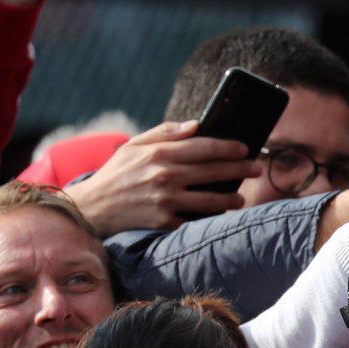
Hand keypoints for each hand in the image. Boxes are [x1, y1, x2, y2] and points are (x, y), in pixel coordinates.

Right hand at [64, 120, 256, 234]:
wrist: (92, 208)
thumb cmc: (116, 174)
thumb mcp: (134, 146)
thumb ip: (165, 133)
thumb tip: (196, 125)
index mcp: (159, 154)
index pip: (204, 146)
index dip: (229, 147)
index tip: (245, 148)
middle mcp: (165, 176)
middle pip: (213, 171)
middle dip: (240, 169)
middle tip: (256, 168)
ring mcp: (165, 201)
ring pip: (211, 199)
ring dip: (231, 198)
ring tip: (240, 197)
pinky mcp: (163, 223)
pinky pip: (195, 221)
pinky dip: (210, 219)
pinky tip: (219, 216)